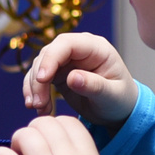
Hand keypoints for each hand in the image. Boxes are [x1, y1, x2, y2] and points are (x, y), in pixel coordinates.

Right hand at [21, 31, 138, 124]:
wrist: (118, 111)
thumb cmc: (120, 100)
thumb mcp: (112, 96)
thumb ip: (94, 86)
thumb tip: (72, 77)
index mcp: (96, 48)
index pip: (66, 43)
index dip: (50, 58)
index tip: (42, 79)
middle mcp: (79, 49)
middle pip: (48, 54)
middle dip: (38, 78)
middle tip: (37, 103)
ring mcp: (67, 60)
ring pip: (39, 65)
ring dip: (34, 87)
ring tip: (38, 109)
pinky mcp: (58, 73)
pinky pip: (39, 78)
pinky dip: (34, 91)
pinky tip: (38, 108)